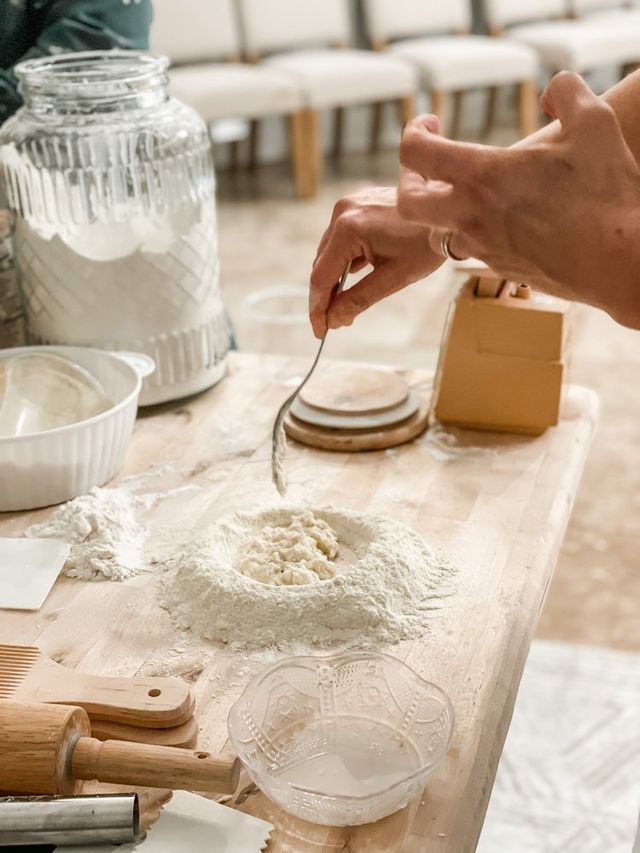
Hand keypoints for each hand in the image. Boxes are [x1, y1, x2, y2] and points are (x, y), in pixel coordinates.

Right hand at [309, 187, 443, 336]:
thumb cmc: (426, 244)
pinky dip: (345, 260)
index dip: (318, 307)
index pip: (321, 276)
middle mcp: (343, 212)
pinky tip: (356, 277)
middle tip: (335, 322)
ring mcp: (349, 205)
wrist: (449, 213)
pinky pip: (341, 239)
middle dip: (327, 295)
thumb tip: (334, 320)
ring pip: (330, 252)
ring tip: (346, 304)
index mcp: (349, 229)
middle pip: (322, 264)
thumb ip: (358, 300)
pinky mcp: (357, 206)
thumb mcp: (393, 278)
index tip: (320, 331)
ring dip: (334, 278)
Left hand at [397, 72, 639, 326]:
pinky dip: (477, 233)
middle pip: (408, 204)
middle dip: (408, 182)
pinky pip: (472, 250)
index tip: (431, 125)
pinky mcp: (499, 270)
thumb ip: (566, 94)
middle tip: (428, 168)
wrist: (620, 262)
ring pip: (438, 232)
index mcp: (484, 177)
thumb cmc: (607, 194)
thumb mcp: (594, 123)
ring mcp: (483, 248)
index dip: (413, 132)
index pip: (416, 154)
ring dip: (444, 212)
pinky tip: (508, 220)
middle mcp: (472, 217)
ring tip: (474, 194)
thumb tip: (551, 92)